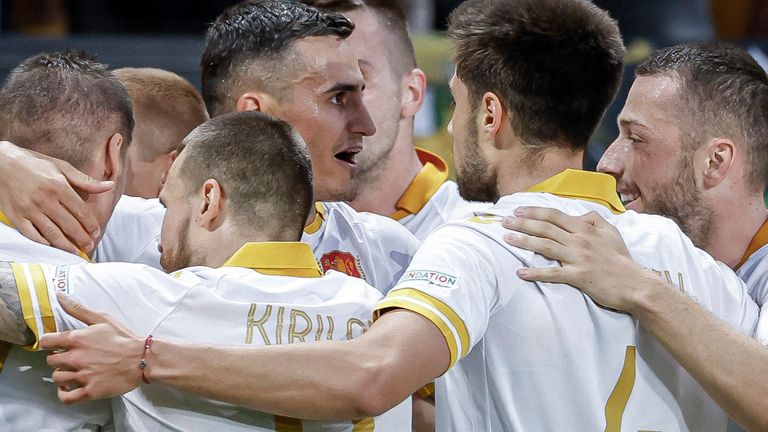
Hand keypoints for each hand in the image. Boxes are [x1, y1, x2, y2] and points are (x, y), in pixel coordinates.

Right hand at [0, 141, 112, 254]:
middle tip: (90, 246)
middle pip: (69, 225)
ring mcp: (28, 209)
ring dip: (66, 245)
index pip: (80, 211)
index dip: (91, 224)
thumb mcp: (61, 166)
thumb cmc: (33, 163)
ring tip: (76, 252)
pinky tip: (53, 247)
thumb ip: (85, 180)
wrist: (0, 162)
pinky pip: (32, 234)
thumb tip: (109, 186)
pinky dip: (44, 243)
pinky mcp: (15, 216)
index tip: (96, 232)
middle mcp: (44, 199)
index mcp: (58, 185)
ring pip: (52, 233)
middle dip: (82, 238)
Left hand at [40, 293, 143, 402]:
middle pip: (51, 361)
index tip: (56, 345)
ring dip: (62, 375)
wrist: (142, 358)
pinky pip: (66, 398)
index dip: (50, 343)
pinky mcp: (90, 391)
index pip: (46, 342)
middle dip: (58, 359)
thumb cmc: (123, 337)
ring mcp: (82, 376)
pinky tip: (69, 388)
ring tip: (72, 372)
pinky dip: (63, 394)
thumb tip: (59, 296)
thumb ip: (78, 309)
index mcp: (76, 339)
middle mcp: (76, 358)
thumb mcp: (102, 319)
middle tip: (69, 358)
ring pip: (57, 378)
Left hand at [502, 206, 657, 312]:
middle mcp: (579, 240)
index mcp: (585, 229)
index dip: (534, 212)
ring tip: (507, 239)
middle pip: (545, 228)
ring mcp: (578, 258)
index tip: (518, 210)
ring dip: (524, 242)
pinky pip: (553, 273)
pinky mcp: (578, 276)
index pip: (555, 216)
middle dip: (522, 223)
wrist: (635, 284)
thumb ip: (594, 220)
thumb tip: (579, 215)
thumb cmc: (621, 259)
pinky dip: (535, 273)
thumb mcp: (611, 233)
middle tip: (505, 221)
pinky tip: (520, 272)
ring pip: (545, 246)